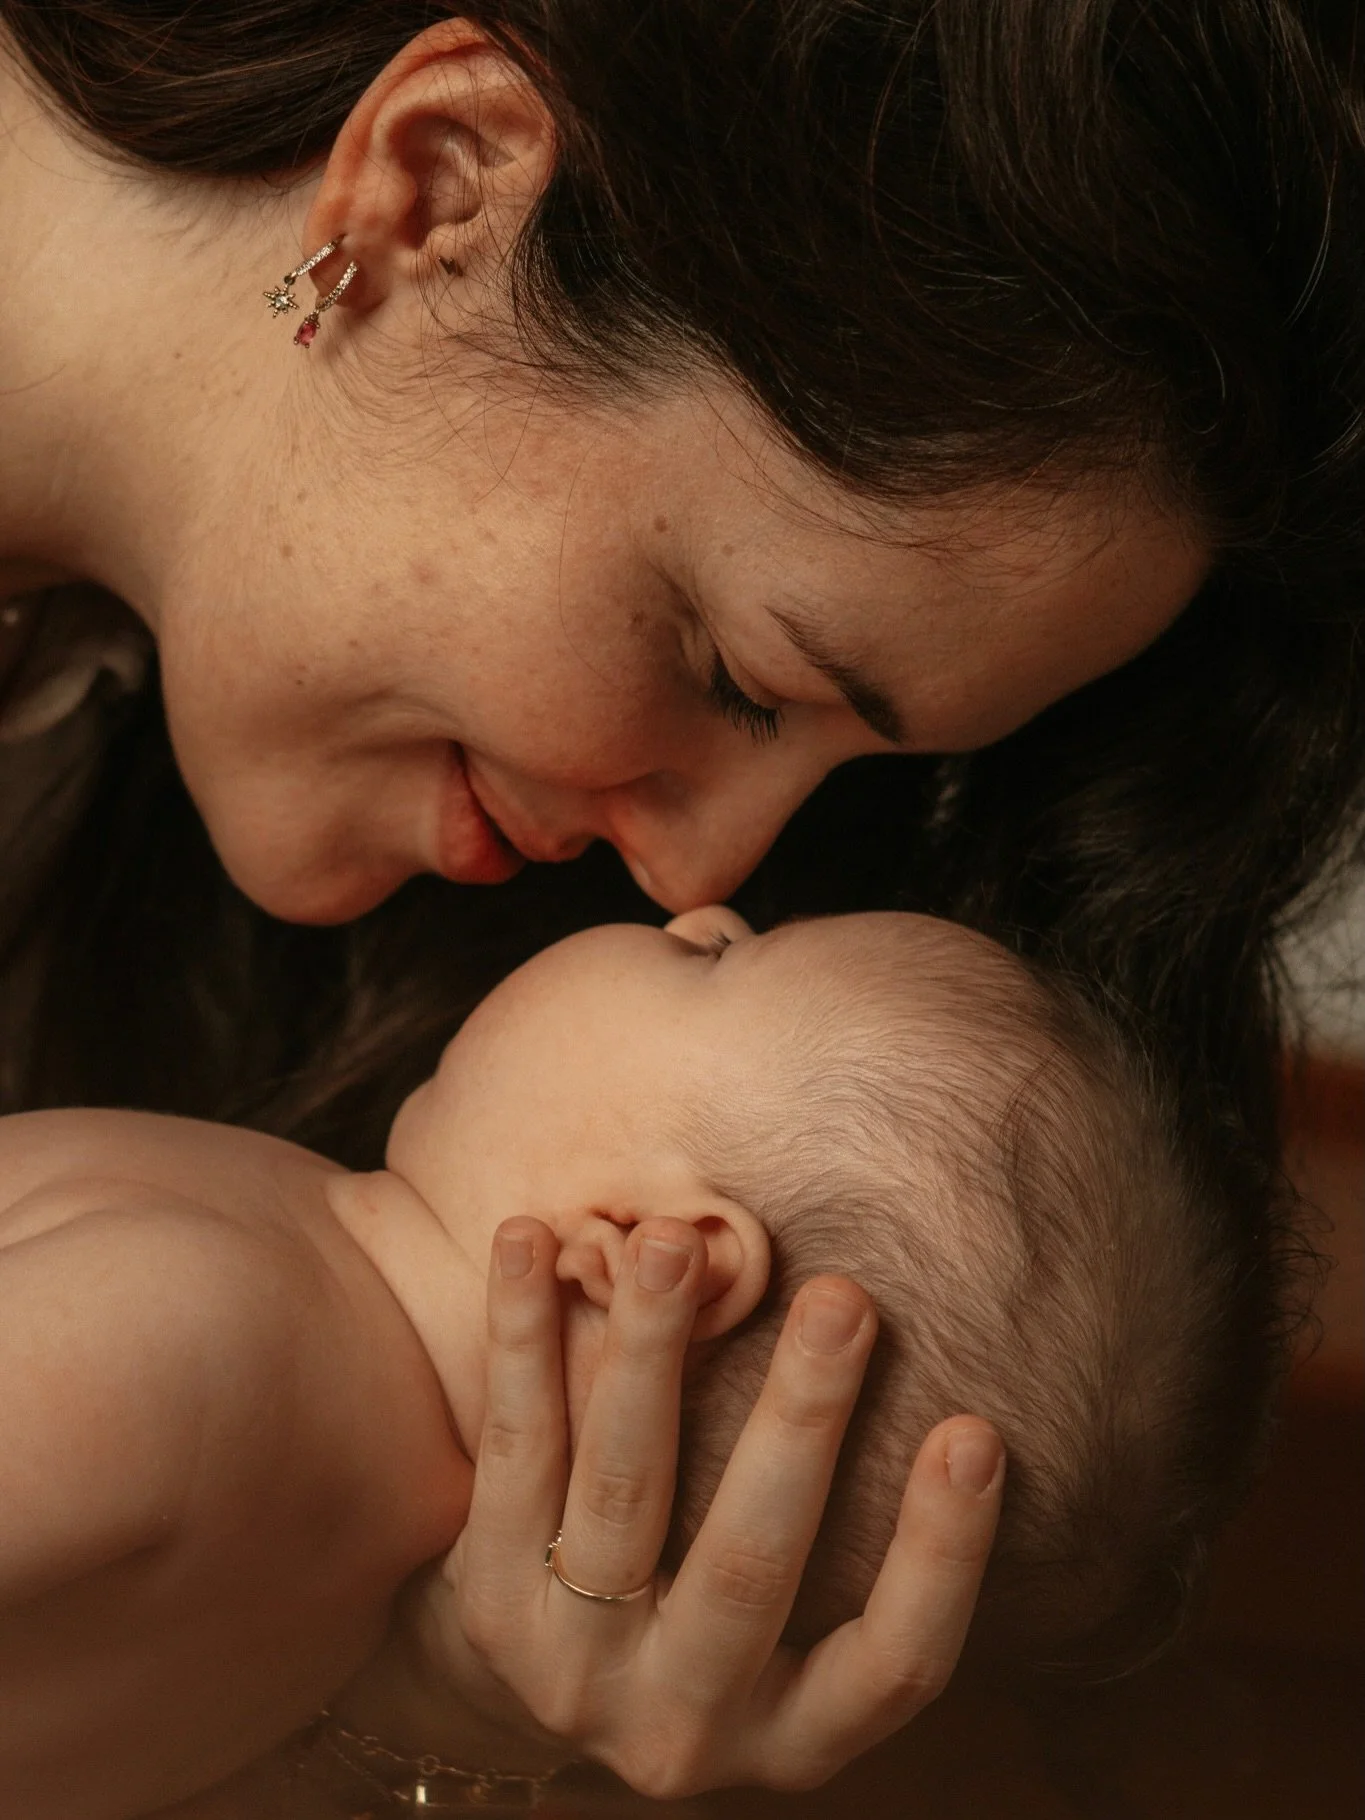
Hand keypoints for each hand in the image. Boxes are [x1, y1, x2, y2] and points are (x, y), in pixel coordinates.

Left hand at [415, 1215, 1003, 1798]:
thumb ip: (844, 1520)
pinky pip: (515, 1452)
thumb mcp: (791, 1620)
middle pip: (749, 1567)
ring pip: (625, 1494)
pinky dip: (522, 1338)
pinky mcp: (488, 1609)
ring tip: (674, 1242)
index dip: (943, 1555)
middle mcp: (685, 1725)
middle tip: (844, 1299)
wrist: (526, 1684)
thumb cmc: (705, 1608)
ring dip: (651, 1352)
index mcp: (793, 1735)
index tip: (978, 1430)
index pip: (894, 1664)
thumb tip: (931, 1366)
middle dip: (801, 1422)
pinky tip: (527, 1240)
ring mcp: (575, 1674)